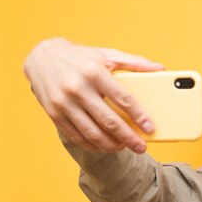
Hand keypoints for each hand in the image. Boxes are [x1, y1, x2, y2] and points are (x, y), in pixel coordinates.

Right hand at [23, 38, 163, 152]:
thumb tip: (160, 68)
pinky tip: (105, 146)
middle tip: (141, 147)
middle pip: (109, 121)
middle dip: (128, 138)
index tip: (150, 128)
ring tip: (124, 147)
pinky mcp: (54, 114)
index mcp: (94, 71)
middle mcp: (78, 88)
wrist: (41, 58)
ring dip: (111, 145)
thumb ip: (134, 62)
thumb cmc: (80, 58)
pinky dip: (93, 145)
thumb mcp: (107, 54)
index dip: (139, 116)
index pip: (123, 98)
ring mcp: (64, 103)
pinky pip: (77, 136)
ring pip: (92, 133)